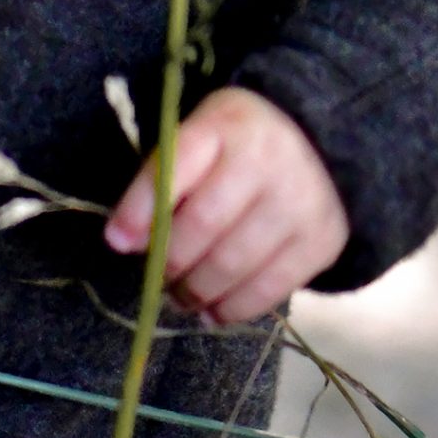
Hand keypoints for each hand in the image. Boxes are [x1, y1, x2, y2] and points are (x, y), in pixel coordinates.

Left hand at [103, 85, 349, 324]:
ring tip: (180, 298)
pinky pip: (268, 289)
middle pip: (202, 225)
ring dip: (194, 291)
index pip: (174, 167)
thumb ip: (164, 178)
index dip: (140, 209)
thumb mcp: (200, 137)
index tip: (116, 242)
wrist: (320, 146)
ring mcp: (298, 204)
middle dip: (168, 261)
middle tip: (154, 278)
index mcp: (225, 125)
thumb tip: (124, 241)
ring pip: (232, 264)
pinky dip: (231, 308)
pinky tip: (211, 312)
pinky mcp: (321, 242)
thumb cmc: (237, 144)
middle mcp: (266, 162)